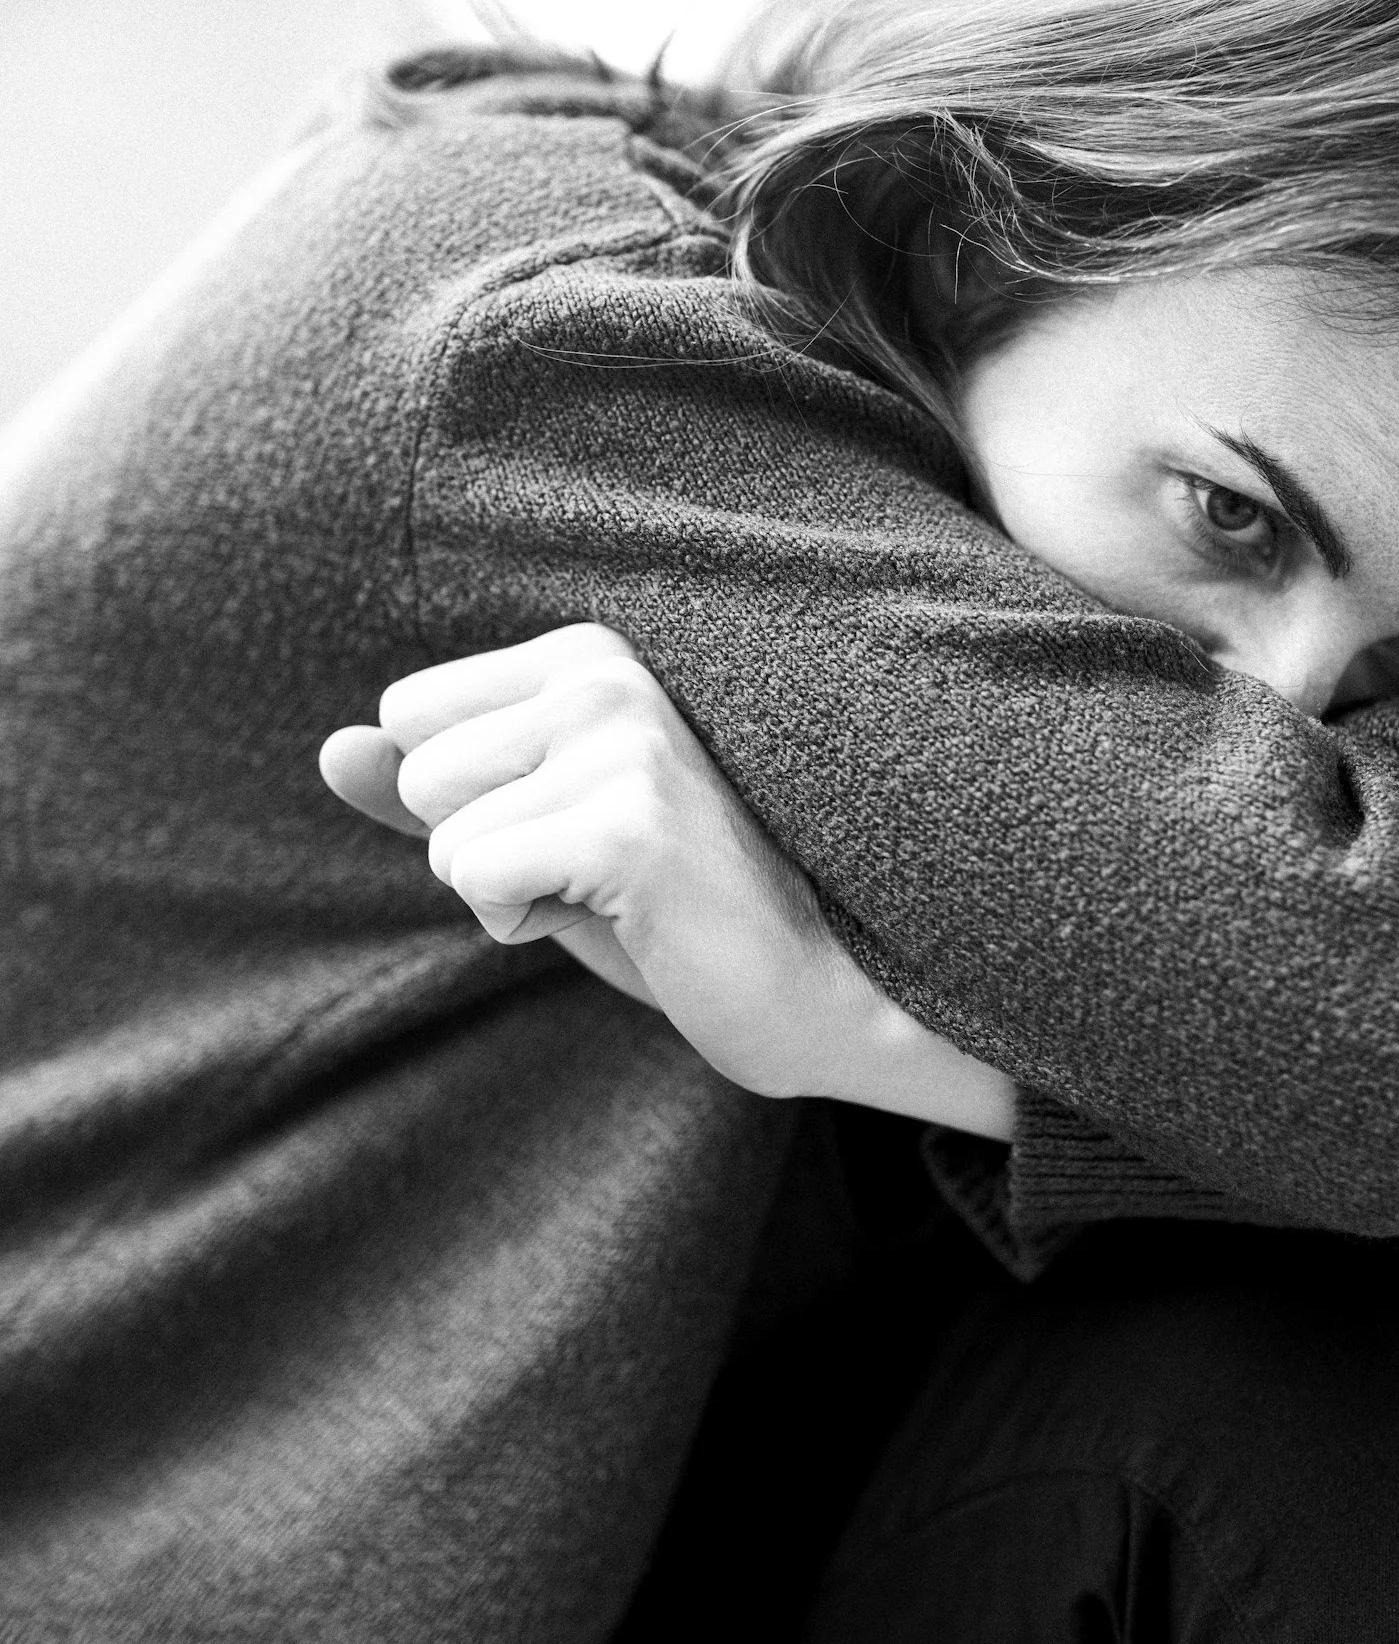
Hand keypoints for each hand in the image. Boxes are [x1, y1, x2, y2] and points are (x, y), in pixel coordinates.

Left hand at [319, 625, 1015, 1133]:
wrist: (825, 990)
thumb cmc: (684, 916)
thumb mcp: (545, 838)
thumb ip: (439, 791)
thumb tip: (328, 751)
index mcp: (590, 654)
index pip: (411, 718)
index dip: (476, 805)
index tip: (585, 835)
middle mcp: (604, 672)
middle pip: (417, 771)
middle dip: (485, 847)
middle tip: (609, 874)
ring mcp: (621, 738)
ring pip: (441, 831)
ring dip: (510, 892)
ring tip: (626, 894)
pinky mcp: (626, 819)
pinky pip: (474, 878)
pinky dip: (527, 925)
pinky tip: (633, 920)